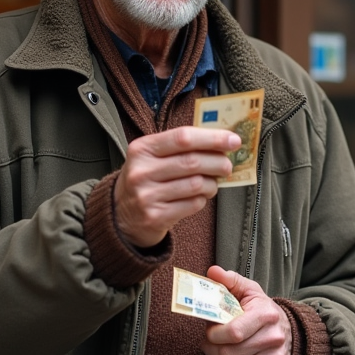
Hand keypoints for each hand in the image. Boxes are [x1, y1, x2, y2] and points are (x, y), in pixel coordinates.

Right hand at [114, 127, 239, 246]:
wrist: (121, 214)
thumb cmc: (146, 179)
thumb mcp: (152, 156)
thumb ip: (181, 146)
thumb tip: (222, 141)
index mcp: (142, 149)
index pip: (183, 137)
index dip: (212, 138)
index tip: (233, 140)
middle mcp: (141, 171)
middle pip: (192, 161)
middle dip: (218, 162)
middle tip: (227, 165)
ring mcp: (147, 196)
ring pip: (196, 185)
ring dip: (212, 183)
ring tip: (211, 183)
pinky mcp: (155, 217)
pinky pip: (193, 204)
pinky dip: (202, 199)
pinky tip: (198, 196)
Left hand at [201, 266, 292, 354]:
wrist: (290, 333)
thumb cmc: (262, 311)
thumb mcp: (249, 291)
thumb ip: (229, 280)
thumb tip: (212, 272)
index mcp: (266, 314)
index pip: (233, 332)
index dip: (214, 334)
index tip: (209, 330)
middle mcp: (274, 338)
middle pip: (229, 353)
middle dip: (212, 348)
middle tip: (210, 341)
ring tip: (224, 349)